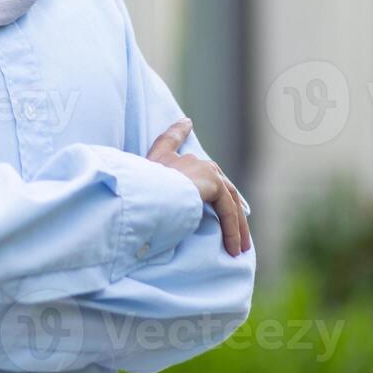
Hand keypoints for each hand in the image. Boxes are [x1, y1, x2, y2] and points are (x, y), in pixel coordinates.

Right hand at [146, 117, 250, 257]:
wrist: (143, 198)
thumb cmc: (135, 201)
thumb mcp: (137, 192)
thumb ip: (146, 192)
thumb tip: (141, 201)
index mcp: (161, 158)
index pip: (170, 139)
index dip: (178, 130)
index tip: (186, 123)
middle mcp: (184, 159)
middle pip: (213, 179)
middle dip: (225, 202)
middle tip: (234, 226)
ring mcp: (201, 168)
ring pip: (226, 198)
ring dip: (234, 224)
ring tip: (237, 247)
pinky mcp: (213, 182)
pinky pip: (227, 210)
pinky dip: (232, 230)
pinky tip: (233, 249)